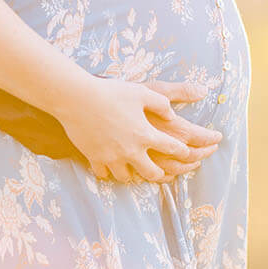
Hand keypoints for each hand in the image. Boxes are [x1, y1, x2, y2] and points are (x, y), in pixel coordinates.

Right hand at [58, 75, 216, 183]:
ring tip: (139, 173)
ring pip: (128, 177)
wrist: (77, 99)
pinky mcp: (95, 158)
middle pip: (153, 172)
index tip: (190, 153)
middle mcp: (131, 151)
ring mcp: (112, 158)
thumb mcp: (144, 91)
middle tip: (167, 172)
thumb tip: (174, 114)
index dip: (185, 152)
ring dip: (136, 176)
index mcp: (146, 134)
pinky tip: (113, 169)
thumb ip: (163, 104)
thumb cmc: (112, 91)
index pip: (173, 148)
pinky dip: (110, 173)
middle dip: (163, 174)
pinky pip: (105, 174)